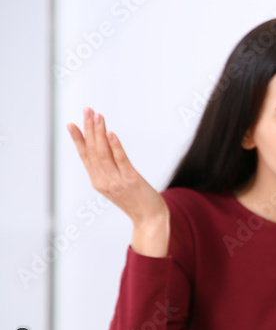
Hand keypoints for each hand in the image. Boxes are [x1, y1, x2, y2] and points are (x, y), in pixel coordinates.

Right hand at [67, 108, 169, 255]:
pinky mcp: (131, 180)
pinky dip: (115, 146)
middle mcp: (103, 181)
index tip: (71, 123)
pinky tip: (111, 133)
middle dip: (88, 129)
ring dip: (99, 132)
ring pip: (104, 153)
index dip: (78, 139)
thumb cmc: (136, 201)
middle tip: (86, 110)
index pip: (85, 156)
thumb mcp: (117, 185)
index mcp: (98, 181)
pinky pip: (121, 160)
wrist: (150, 219)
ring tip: (98, 116)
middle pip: (93, 150)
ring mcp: (116, 181)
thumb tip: (105, 150)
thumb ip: (108, 171)